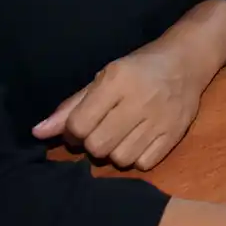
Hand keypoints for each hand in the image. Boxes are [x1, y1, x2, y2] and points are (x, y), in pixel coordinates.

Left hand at [32, 35, 209, 168]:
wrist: (187, 61)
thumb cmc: (138, 68)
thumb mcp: (103, 78)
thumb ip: (72, 106)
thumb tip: (38, 133)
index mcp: (117, 80)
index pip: (79, 125)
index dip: (71, 132)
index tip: (78, 127)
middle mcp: (139, 100)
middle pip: (98, 146)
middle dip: (92, 143)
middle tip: (99, 132)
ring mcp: (160, 119)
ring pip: (120, 159)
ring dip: (114, 152)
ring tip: (120, 136)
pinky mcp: (175, 133)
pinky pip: (144, 163)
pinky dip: (136, 157)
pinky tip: (138, 140)